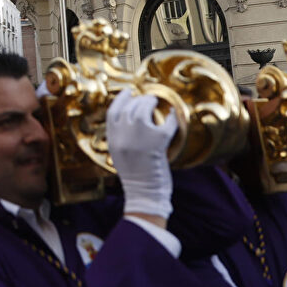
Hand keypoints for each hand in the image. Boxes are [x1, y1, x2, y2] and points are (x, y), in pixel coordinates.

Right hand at [108, 90, 177, 219]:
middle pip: (130, 107)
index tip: (127, 92)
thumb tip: (129, 118)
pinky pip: (166, 123)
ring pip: (144, 109)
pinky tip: (173, 117)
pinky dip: (171, 119)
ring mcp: (139, 137)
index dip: (120, 99)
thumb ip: (121, 136)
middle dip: (139, 100)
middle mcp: (123, 135)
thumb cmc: (135, 176)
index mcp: (112, 138)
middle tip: (147, 99)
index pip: (113, 111)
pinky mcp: (157, 141)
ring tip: (156, 104)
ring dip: (151, 104)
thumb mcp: (119, 153)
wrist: (144, 193)